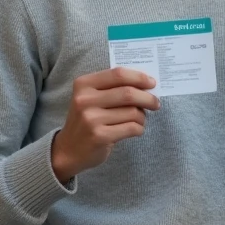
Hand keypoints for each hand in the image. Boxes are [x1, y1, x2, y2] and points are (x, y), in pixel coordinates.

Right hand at [51, 68, 159, 183]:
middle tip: (156, 103)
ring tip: (139, 120)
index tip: (152, 83)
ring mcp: (91, 119)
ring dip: (142, 117)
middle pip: (128, 93)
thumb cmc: (87, 121)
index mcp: (83, 84)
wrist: (68, 151)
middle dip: (148, 98)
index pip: (118, 74)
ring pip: (132, 112)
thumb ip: (113, 88)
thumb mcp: (91, 98)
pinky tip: (135, 130)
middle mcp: (85, 100)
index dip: (139, 77)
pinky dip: (139, 129)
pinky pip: (131, 128)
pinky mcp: (99, 136)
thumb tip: (146, 84)